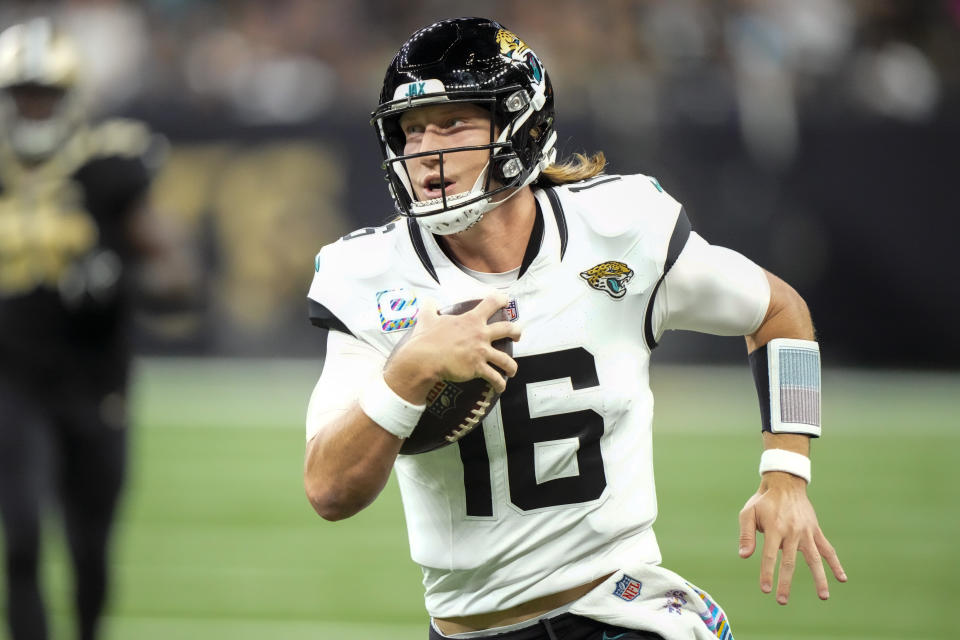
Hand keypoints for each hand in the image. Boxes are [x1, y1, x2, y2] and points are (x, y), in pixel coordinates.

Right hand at [385, 293, 521, 399]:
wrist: (425, 359)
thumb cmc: (426, 339)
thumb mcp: (427, 318)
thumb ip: (430, 308)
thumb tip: (428, 301)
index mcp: (471, 320)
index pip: (492, 302)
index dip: (502, 300)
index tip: (506, 301)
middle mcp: (481, 334)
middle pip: (508, 329)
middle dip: (516, 332)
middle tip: (517, 336)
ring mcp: (481, 352)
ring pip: (506, 359)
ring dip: (512, 366)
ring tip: (512, 371)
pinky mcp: (478, 368)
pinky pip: (495, 378)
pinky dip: (500, 384)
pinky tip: (500, 388)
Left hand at [738, 471, 846, 604]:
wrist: (785, 483)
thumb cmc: (763, 501)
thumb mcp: (748, 513)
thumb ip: (746, 535)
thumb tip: (744, 556)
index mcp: (774, 528)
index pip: (769, 556)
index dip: (767, 573)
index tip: (765, 589)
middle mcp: (792, 532)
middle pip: (789, 562)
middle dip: (785, 582)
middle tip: (782, 601)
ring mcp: (806, 532)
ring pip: (814, 559)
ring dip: (819, 579)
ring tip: (823, 597)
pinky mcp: (815, 531)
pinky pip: (827, 549)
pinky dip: (835, 564)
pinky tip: (842, 578)